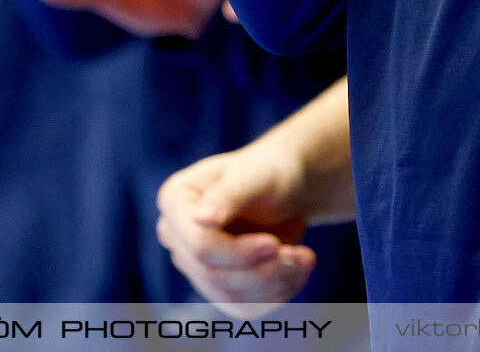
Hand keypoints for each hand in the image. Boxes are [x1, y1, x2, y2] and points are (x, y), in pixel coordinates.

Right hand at [155, 136, 317, 312]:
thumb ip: (228, 195)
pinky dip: (277, 294)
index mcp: (175, 200)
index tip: (275, 245)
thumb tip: (200, 218)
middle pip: (213, 276)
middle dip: (263, 270)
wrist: (285, 188)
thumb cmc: (268, 172)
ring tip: (304, 259)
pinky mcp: (216, 286)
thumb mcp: (254, 176)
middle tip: (301, 255)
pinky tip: (297, 271)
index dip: (239, 253)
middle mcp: (176, 235)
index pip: (199, 246)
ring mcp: (194, 264)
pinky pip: (244, 307)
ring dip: (275, 284)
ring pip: (229, 298)